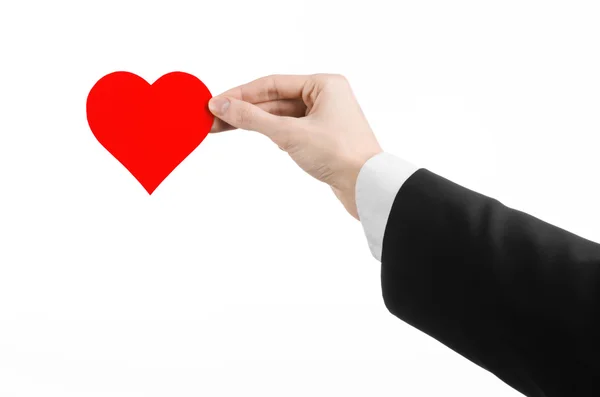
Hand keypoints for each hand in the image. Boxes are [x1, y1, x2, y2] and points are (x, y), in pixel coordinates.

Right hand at [208, 74, 382, 218]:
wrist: (367, 187)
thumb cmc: (340, 155)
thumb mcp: (290, 134)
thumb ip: (254, 119)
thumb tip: (224, 106)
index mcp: (324, 84)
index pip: (272, 84)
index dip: (241, 94)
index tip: (216, 102)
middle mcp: (325, 97)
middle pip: (274, 100)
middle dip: (244, 109)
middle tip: (213, 117)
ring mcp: (323, 118)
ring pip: (280, 116)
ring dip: (254, 122)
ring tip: (223, 126)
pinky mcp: (321, 139)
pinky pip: (289, 130)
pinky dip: (270, 132)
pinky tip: (253, 133)